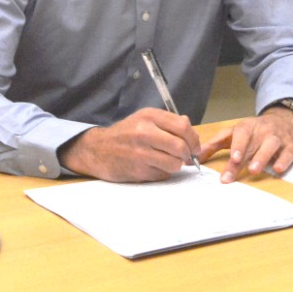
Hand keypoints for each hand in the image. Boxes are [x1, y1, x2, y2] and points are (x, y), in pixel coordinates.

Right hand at [59, 107, 200, 181]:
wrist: (96, 150)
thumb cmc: (125, 134)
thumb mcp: (145, 119)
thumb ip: (168, 122)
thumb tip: (191, 132)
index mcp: (150, 116)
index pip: (183, 127)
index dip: (194, 139)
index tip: (195, 147)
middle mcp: (145, 132)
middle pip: (181, 147)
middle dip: (188, 154)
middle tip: (186, 157)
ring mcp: (140, 153)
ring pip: (174, 163)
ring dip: (176, 165)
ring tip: (168, 161)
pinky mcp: (137, 170)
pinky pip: (162, 175)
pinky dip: (163, 173)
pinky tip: (153, 167)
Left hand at [199, 107, 292, 183]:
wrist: (285, 120)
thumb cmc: (255, 132)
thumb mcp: (234, 134)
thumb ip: (214, 145)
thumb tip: (192, 158)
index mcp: (248, 127)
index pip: (242, 135)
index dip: (238, 145)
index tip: (233, 158)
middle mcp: (264, 131)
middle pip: (252, 145)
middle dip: (243, 160)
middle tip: (231, 176)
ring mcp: (279, 138)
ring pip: (271, 145)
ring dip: (263, 157)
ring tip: (254, 170)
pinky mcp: (292, 146)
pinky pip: (289, 152)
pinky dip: (284, 160)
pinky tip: (279, 168)